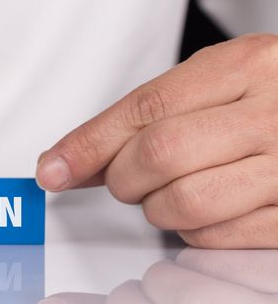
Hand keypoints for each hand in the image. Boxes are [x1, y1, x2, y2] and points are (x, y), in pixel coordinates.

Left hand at [36, 34, 277, 247]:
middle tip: (127, 182)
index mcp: (251, 65)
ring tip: (169, 197)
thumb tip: (64, 163)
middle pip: (160, 155)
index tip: (52, 170)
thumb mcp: (222, 83)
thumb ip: (148, 116)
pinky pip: (222, 238)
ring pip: (186, 203)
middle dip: (125, 179)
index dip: (88, 145)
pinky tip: (209, 214)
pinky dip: (197, 235)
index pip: (146, 109)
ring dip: (158, 211)